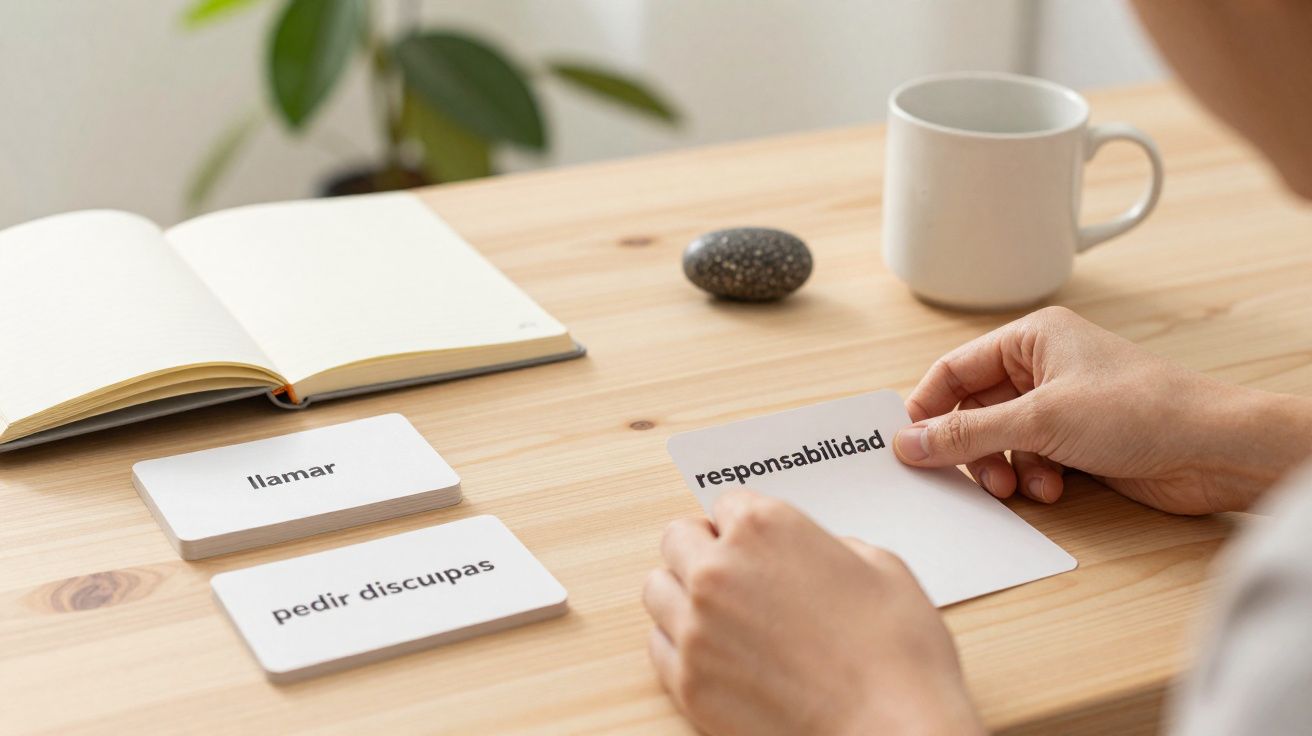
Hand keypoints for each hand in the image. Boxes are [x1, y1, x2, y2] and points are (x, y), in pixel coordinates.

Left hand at [644, 490, 983, 735]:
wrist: (892, 732)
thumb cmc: (898, 654)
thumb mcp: (881, 568)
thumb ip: (833, 546)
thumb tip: (817, 553)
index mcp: (765, 528)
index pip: (726, 504)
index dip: (744, 524)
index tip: (753, 542)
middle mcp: (718, 570)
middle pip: (678, 539)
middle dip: (703, 549)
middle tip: (732, 572)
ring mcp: (697, 628)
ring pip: (658, 590)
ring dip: (683, 594)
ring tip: (719, 613)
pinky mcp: (689, 681)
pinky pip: (659, 645)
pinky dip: (680, 644)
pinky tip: (715, 652)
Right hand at [894, 306, 1311, 513]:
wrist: (1213, 449)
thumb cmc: (1142, 410)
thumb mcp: (1040, 420)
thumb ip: (968, 434)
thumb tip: (910, 442)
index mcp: (1031, 338)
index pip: (955, 369)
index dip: (929, 407)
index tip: (912, 445)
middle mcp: (1043, 367)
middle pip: (975, 411)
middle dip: (974, 448)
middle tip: (975, 476)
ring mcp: (1061, 406)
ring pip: (1001, 441)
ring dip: (1005, 468)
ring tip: (1020, 486)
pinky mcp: (1078, 441)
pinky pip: (1030, 460)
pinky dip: (1033, 478)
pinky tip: (1054, 488)